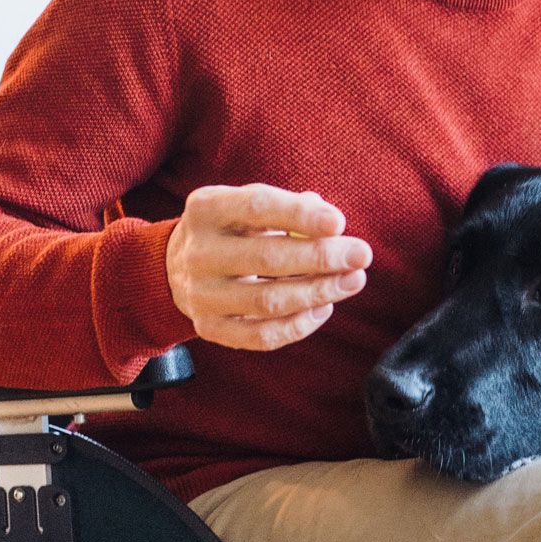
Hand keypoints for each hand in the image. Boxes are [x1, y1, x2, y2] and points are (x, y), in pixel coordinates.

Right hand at [165, 184, 372, 350]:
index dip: (300, 215)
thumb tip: (333, 225)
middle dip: (322, 258)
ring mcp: (200, 295)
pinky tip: (324, 307)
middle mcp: (198, 252)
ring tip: (353, 281)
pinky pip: (262, 336)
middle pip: (267, 258)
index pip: (257, 207)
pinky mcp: (209, 328)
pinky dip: (300, 325)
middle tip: (362, 256)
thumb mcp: (250, 205)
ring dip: (319, 292)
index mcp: (206, 208)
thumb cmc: (235, 228)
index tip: (340, 223)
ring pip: (269, 301)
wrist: (179, 266)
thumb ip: (291, 207)